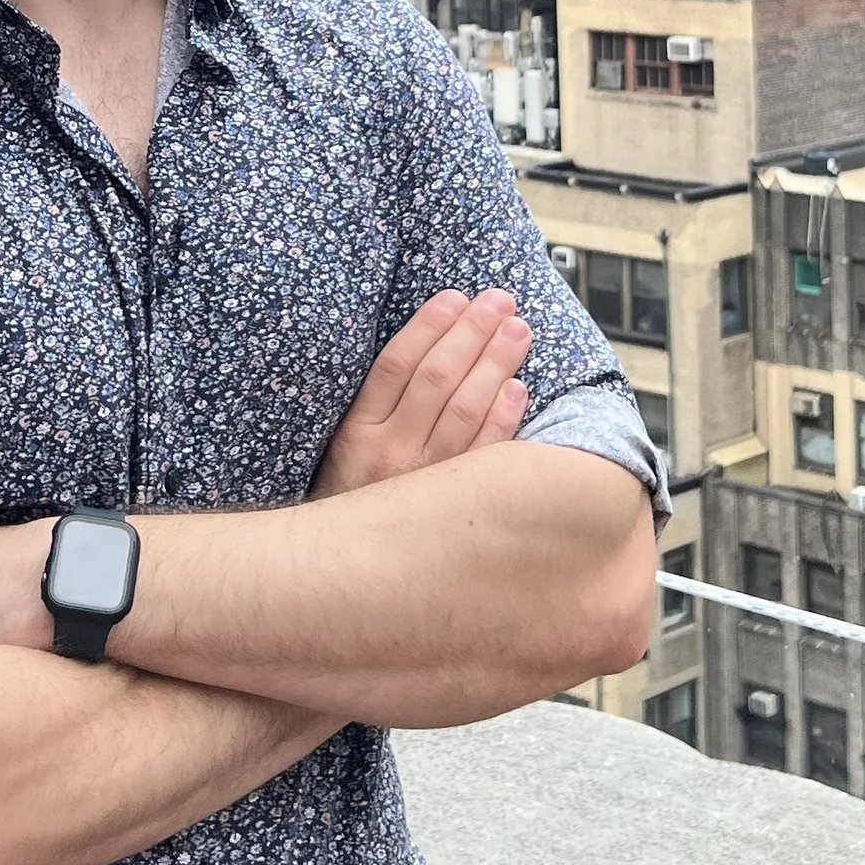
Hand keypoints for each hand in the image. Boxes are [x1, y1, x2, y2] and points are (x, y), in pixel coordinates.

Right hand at [310, 289, 532, 497]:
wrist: (353, 567)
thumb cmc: (356, 495)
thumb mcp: (346, 447)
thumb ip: (378, 403)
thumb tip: (428, 344)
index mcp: (357, 432)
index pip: (396, 364)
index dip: (428, 326)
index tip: (455, 297)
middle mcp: (389, 453)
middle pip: (436, 379)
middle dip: (472, 333)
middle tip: (499, 302)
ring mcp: (424, 480)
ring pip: (465, 409)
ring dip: (495, 364)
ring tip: (517, 331)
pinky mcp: (454, 505)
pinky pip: (485, 453)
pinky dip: (503, 417)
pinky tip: (518, 388)